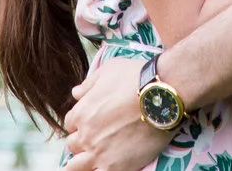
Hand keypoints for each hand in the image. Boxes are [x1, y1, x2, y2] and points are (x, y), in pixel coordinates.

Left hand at [63, 55, 177, 170]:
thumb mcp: (108, 70)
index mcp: (81, 113)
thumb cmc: (136, 78)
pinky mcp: (115, 168)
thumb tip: (76, 93)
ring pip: (75, 167)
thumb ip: (89, 84)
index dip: (81, 124)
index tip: (92, 123)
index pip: (70, 124)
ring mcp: (98, 154)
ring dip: (82, 163)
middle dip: (82, 142)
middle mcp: (85, 135)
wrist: (161, 96)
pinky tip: (106, 166)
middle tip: (98, 140)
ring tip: (96, 158)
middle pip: (73, 146)